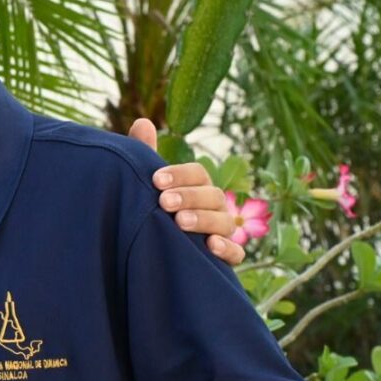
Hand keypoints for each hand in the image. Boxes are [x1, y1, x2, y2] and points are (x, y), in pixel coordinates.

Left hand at [127, 118, 243, 265]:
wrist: (150, 252)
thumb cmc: (150, 211)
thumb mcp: (146, 185)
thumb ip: (145, 155)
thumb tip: (143, 121)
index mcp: (196, 186)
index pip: (198, 174)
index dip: (180, 174)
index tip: (156, 181)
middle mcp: (213, 207)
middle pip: (213, 195)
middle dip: (189, 197)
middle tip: (164, 202)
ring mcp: (221, 232)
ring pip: (224, 222)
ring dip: (203, 220)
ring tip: (179, 222)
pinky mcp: (223, 259)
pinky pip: (237, 253)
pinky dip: (227, 249)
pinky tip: (210, 246)